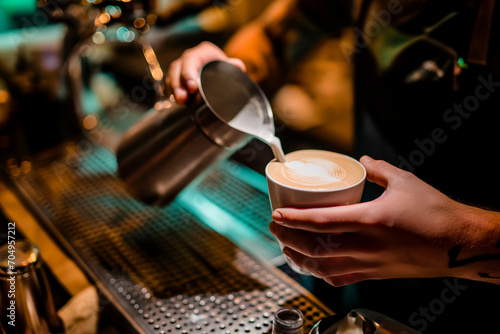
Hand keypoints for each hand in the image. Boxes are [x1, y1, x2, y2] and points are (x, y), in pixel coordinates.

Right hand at [166, 41, 245, 103]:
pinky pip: (170, 83)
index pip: (191, 59)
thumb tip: (238, 66)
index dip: (189, 72)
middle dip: (178, 84)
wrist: (221, 75)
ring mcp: (182, 67)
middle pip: (178, 67)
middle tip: (182, 98)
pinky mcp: (177, 77)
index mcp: (203, 52)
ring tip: (180, 101)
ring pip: (173, 75)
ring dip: (174, 89)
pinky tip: (175, 100)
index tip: (192, 87)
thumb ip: (233, 66)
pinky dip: (171, 91)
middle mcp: (189, 57)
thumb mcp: (229, 66)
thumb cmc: (224, 69)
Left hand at [269, 156, 499, 285]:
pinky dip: (320, 273)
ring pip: (322, 267)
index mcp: (370, 220)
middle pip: (314, 247)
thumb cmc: (436, 213)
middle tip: (275, 226)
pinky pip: (340, 278)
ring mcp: (369, 264)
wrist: (460, 245)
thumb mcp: (405, 182)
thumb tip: (362, 162)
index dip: (294, 219)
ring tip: (286, 246)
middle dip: (288, 238)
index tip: (276, 214)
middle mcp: (365, 246)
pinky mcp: (375, 275)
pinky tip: (311, 266)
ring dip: (298, 257)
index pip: (320, 221)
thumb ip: (378, 170)